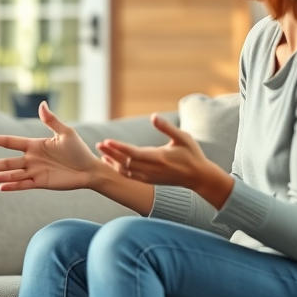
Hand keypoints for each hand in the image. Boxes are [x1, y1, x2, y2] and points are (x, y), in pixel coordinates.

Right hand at [0, 102, 103, 191]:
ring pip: (12, 174)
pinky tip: (1, 187)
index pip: (10, 142)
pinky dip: (12, 186)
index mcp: (34, 145)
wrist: (89, 169)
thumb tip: (41, 104)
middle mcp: (31, 159)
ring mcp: (35, 172)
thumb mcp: (65, 133)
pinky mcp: (41, 183)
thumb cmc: (79, 150)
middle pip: (6, 162)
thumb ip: (51, 120)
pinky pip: (24, 185)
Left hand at [97, 113, 231, 207]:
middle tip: (98, 144)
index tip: (106, 141)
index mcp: (158, 157)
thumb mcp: (183, 138)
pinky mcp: (149, 180)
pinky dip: (118, 170)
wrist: (199, 177)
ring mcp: (149, 176)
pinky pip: (130, 176)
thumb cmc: (192, 154)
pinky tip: (111, 162)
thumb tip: (153, 116)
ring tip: (101, 152)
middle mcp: (151, 169)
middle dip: (110, 153)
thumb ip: (167, 128)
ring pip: (125, 171)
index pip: (133, 153)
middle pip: (125, 162)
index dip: (118, 147)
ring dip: (112, 161)